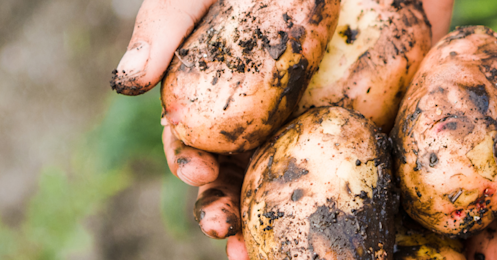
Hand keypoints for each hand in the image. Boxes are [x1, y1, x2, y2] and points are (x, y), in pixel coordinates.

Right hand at [113, 0, 454, 258]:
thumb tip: (126, 84)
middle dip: (226, 213)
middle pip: (239, 180)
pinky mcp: (370, 124)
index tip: (198, 174)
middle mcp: (265, 118)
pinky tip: (342, 234)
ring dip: (276, 228)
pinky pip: (357, 173)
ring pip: (291, 189)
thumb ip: (167, 26)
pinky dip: (349, 209)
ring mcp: (317, 125)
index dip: (190, 165)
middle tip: (225, 231)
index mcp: (221, 94)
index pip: (194, 142)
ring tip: (263, 254)